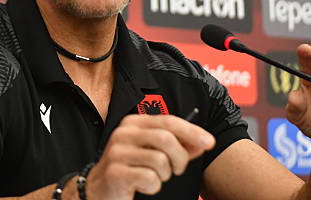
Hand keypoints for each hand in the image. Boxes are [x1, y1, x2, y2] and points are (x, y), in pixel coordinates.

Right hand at [85, 114, 213, 199]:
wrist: (100, 189)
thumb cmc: (131, 169)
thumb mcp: (153, 152)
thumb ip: (177, 146)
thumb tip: (203, 143)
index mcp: (133, 123)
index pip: (168, 121)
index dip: (191, 131)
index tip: (209, 142)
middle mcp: (123, 133)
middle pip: (166, 139)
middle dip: (180, 158)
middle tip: (177, 170)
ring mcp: (117, 152)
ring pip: (160, 161)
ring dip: (164, 175)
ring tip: (155, 177)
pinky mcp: (115, 172)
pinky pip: (150, 179)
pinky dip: (153, 186)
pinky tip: (143, 186)